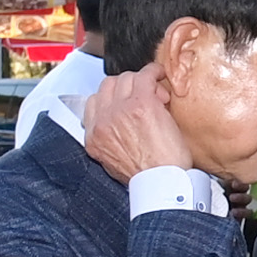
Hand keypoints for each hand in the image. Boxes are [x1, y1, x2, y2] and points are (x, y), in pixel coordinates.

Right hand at [80, 67, 192, 182]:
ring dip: (140, 82)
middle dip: (125, 88)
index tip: (126, 102)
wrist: (163, 184)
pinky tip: (159, 75)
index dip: (112, 99)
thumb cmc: (151, 179)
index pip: (93, 104)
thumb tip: (121, 129)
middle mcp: (102, 122)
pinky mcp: (140, 104)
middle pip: (107, 87)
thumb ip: (110, 144)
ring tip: (157, 95)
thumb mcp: (117, 165)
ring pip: (124, 79)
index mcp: (93, 139)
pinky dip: (152, 72)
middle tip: (145, 98)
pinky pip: (143, 75)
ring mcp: (119, 111)